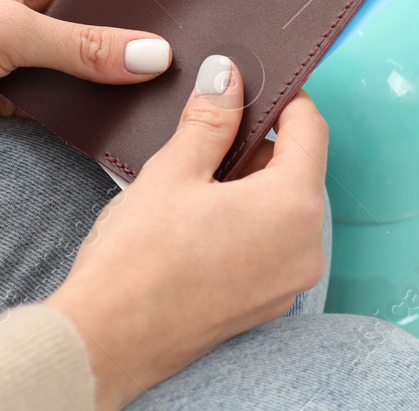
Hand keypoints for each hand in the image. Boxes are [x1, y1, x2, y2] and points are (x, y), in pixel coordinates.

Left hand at [0, 0, 173, 144]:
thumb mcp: (8, 32)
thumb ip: (82, 46)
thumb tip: (146, 52)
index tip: (175, 22)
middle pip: (93, 21)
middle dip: (124, 44)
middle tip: (170, 66)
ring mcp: (12, 46)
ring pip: (77, 63)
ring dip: (100, 81)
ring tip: (148, 97)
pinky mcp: (2, 89)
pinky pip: (55, 98)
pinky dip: (76, 110)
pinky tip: (105, 122)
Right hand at [47, 60, 328, 410]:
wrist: (108, 339)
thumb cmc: (137, 260)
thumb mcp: (173, 170)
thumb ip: (211, 120)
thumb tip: (228, 79)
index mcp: (292, 207)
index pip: (310, 129)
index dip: (283, 98)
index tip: (253, 83)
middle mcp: (305, 249)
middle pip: (297, 171)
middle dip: (255, 145)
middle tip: (204, 135)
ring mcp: (288, 284)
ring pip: (282, 209)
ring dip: (247, 185)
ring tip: (191, 183)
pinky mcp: (265, 305)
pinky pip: (270, 245)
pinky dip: (244, 223)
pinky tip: (195, 222)